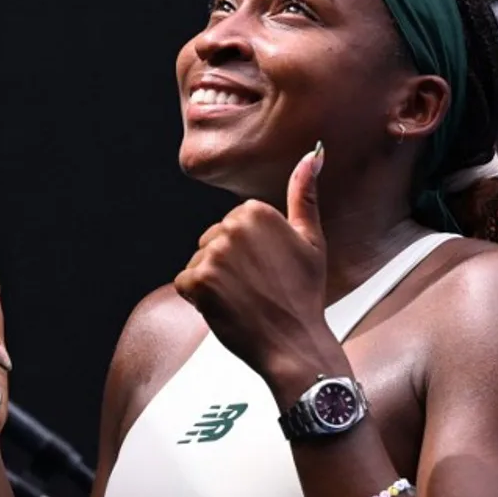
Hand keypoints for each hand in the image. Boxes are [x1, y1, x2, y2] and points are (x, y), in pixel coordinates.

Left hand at [174, 144, 346, 404]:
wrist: (294, 343)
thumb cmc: (304, 295)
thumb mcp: (311, 240)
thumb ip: (305, 194)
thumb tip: (314, 153)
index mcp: (256, 211)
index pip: (230, 227)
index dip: (245, 253)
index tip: (268, 270)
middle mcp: (232, 226)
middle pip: (210, 243)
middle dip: (226, 267)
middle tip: (257, 288)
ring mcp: (213, 254)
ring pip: (197, 263)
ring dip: (212, 284)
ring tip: (243, 299)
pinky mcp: (198, 280)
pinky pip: (184, 283)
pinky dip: (198, 299)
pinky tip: (226, 308)